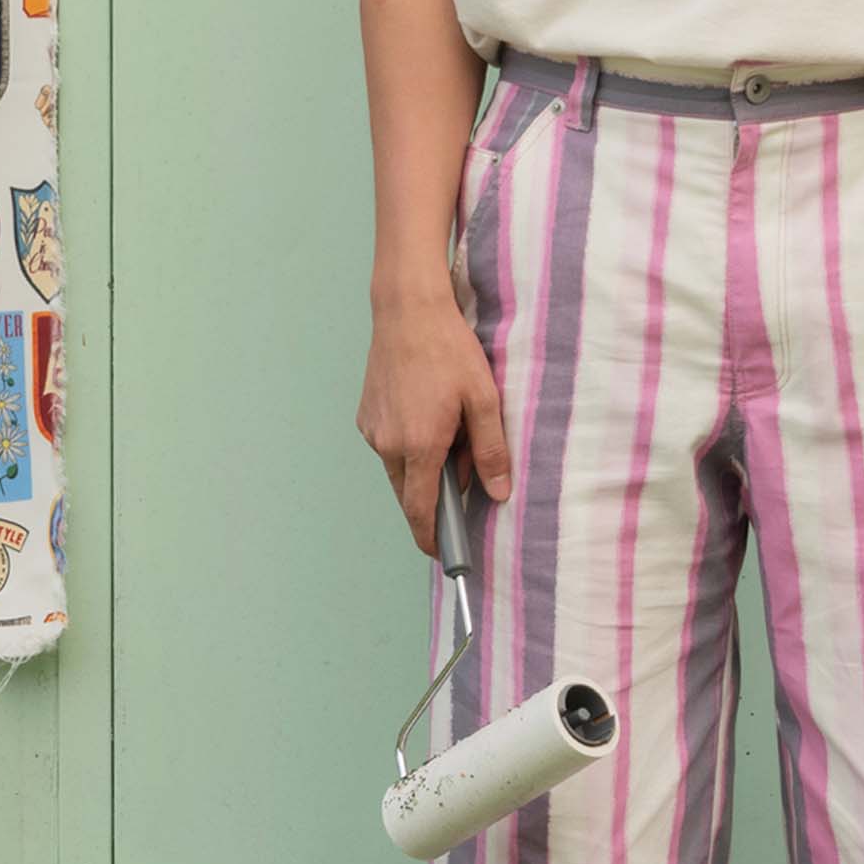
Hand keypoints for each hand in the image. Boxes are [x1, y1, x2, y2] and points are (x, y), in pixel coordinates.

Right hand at [358, 285, 513, 557]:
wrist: (406, 309)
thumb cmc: (450, 350)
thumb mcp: (483, 399)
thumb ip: (491, 451)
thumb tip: (498, 495)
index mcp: (420, 446)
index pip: (422, 511)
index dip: (431, 537)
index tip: (443, 554)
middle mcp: (389, 445)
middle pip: (410, 494)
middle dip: (435, 499)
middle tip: (465, 479)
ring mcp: (373, 430)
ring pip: (399, 470)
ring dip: (423, 469)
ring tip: (452, 436)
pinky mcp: (365, 416)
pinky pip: (389, 447)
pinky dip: (410, 448)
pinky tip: (430, 419)